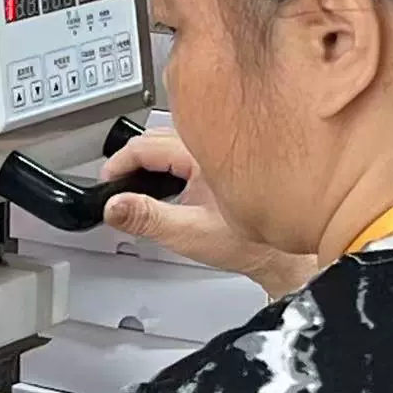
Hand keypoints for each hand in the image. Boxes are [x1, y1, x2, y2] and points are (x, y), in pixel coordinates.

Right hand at [100, 130, 315, 298]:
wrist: (285, 255)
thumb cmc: (252, 246)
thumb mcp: (190, 233)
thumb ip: (148, 218)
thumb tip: (115, 206)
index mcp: (205, 154)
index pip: (145, 145)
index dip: (118, 163)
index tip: (107, 181)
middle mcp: (216, 146)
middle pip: (157, 138)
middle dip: (131, 160)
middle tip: (117, 184)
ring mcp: (225, 150)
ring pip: (175, 140)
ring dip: (151, 159)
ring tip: (138, 183)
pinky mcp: (230, 160)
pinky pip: (191, 149)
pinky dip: (171, 162)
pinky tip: (170, 183)